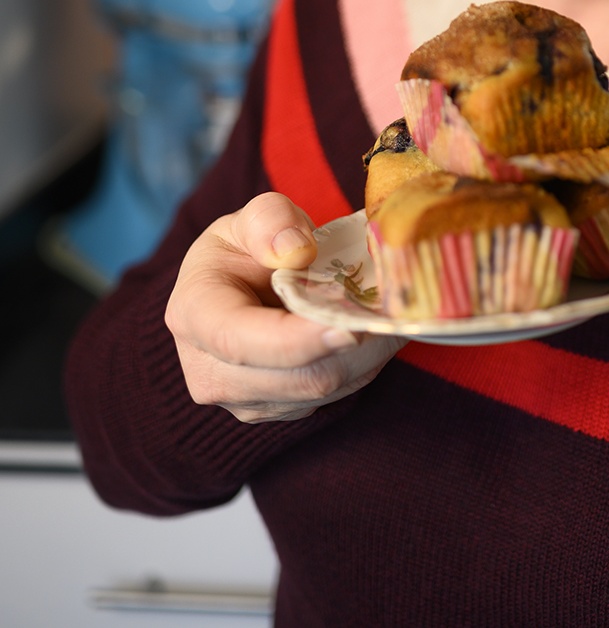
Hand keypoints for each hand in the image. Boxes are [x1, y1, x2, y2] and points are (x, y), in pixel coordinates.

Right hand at [165, 192, 405, 422]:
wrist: (244, 283)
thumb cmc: (251, 245)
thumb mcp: (255, 216)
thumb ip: (270, 219)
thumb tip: (295, 250)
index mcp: (194, 313)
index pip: (242, 341)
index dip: (298, 341)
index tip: (350, 327)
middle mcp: (209, 371)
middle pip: (294, 377)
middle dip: (352, 346)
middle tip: (396, 312)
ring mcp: (243, 399)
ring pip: (320, 391)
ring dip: (365, 356)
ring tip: (391, 314)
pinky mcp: (277, 410)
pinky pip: (330, 398)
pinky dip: (361, 366)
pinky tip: (373, 330)